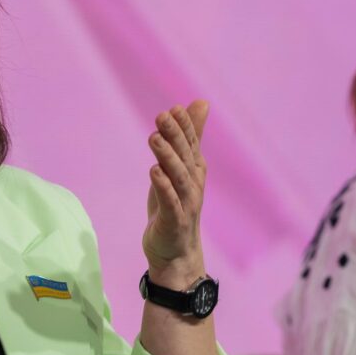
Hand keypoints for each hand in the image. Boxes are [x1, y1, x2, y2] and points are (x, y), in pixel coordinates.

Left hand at [142, 101, 209, 282]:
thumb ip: (189, 136)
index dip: (184, 126)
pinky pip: (169, 202)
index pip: (190, 143)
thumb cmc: (176, 204)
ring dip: (167, 156)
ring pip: (177, 176)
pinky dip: (163, 186)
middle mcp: (193, 184)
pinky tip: (154, 172)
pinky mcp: (174, 221)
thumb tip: (201, 102)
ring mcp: (185, 203)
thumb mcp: (180, 167)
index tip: (174, 108)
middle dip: (175, 135)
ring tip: (154, 137)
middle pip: (184, 156)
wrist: (176, 252)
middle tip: (163, 114)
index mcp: (194, 169)